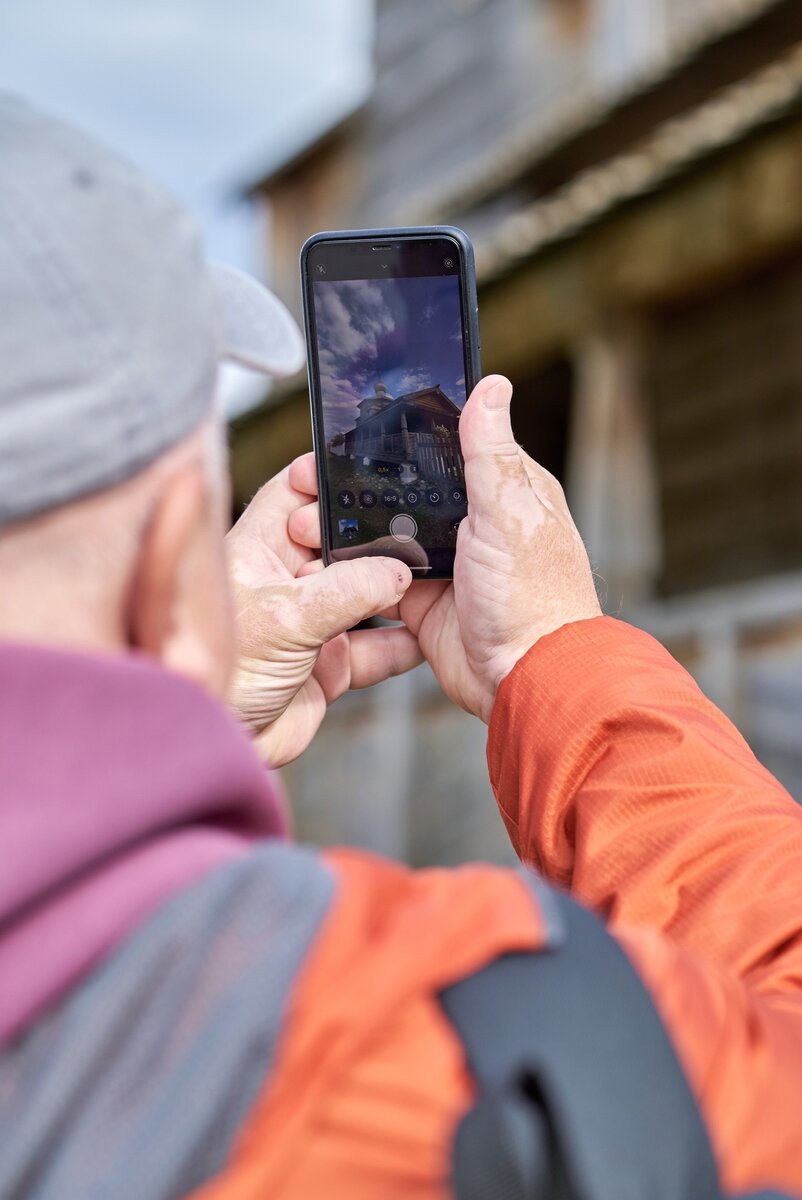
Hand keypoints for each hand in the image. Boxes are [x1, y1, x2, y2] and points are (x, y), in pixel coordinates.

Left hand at [226, 461, 421, 765]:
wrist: (219, 748)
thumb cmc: (222, 674)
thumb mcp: (285, 617)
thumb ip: (348, 589)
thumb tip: (399, 570)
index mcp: (257, 551)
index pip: (292, 494)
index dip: (326, 477)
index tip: (367, 466)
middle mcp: (284, 582)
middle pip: (339, 542)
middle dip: (377, 534)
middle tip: (419, 522)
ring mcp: (308, 625)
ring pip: (365, 595)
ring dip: (398, 590)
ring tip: (437, 572)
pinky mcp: (327, 668)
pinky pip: (376, 648)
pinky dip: (404, 643)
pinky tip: (432, 634)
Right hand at [288, 376, 600, 723]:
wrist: (523, 679)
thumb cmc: (535, 597)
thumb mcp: (509, 511)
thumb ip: (490, 452)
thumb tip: (492, 387)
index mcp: (506, 491)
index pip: (456, 443)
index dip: (415, 430)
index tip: (371, 420)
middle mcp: (475, 524)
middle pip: (414, 488)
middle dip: (374, 481)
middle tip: (326, 469)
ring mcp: (448, 563)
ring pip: (392, 531)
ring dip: (360, 525)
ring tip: (314, 510)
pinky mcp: (423, 599)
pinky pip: (380, 576)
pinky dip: (357, 569)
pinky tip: (328, 556)